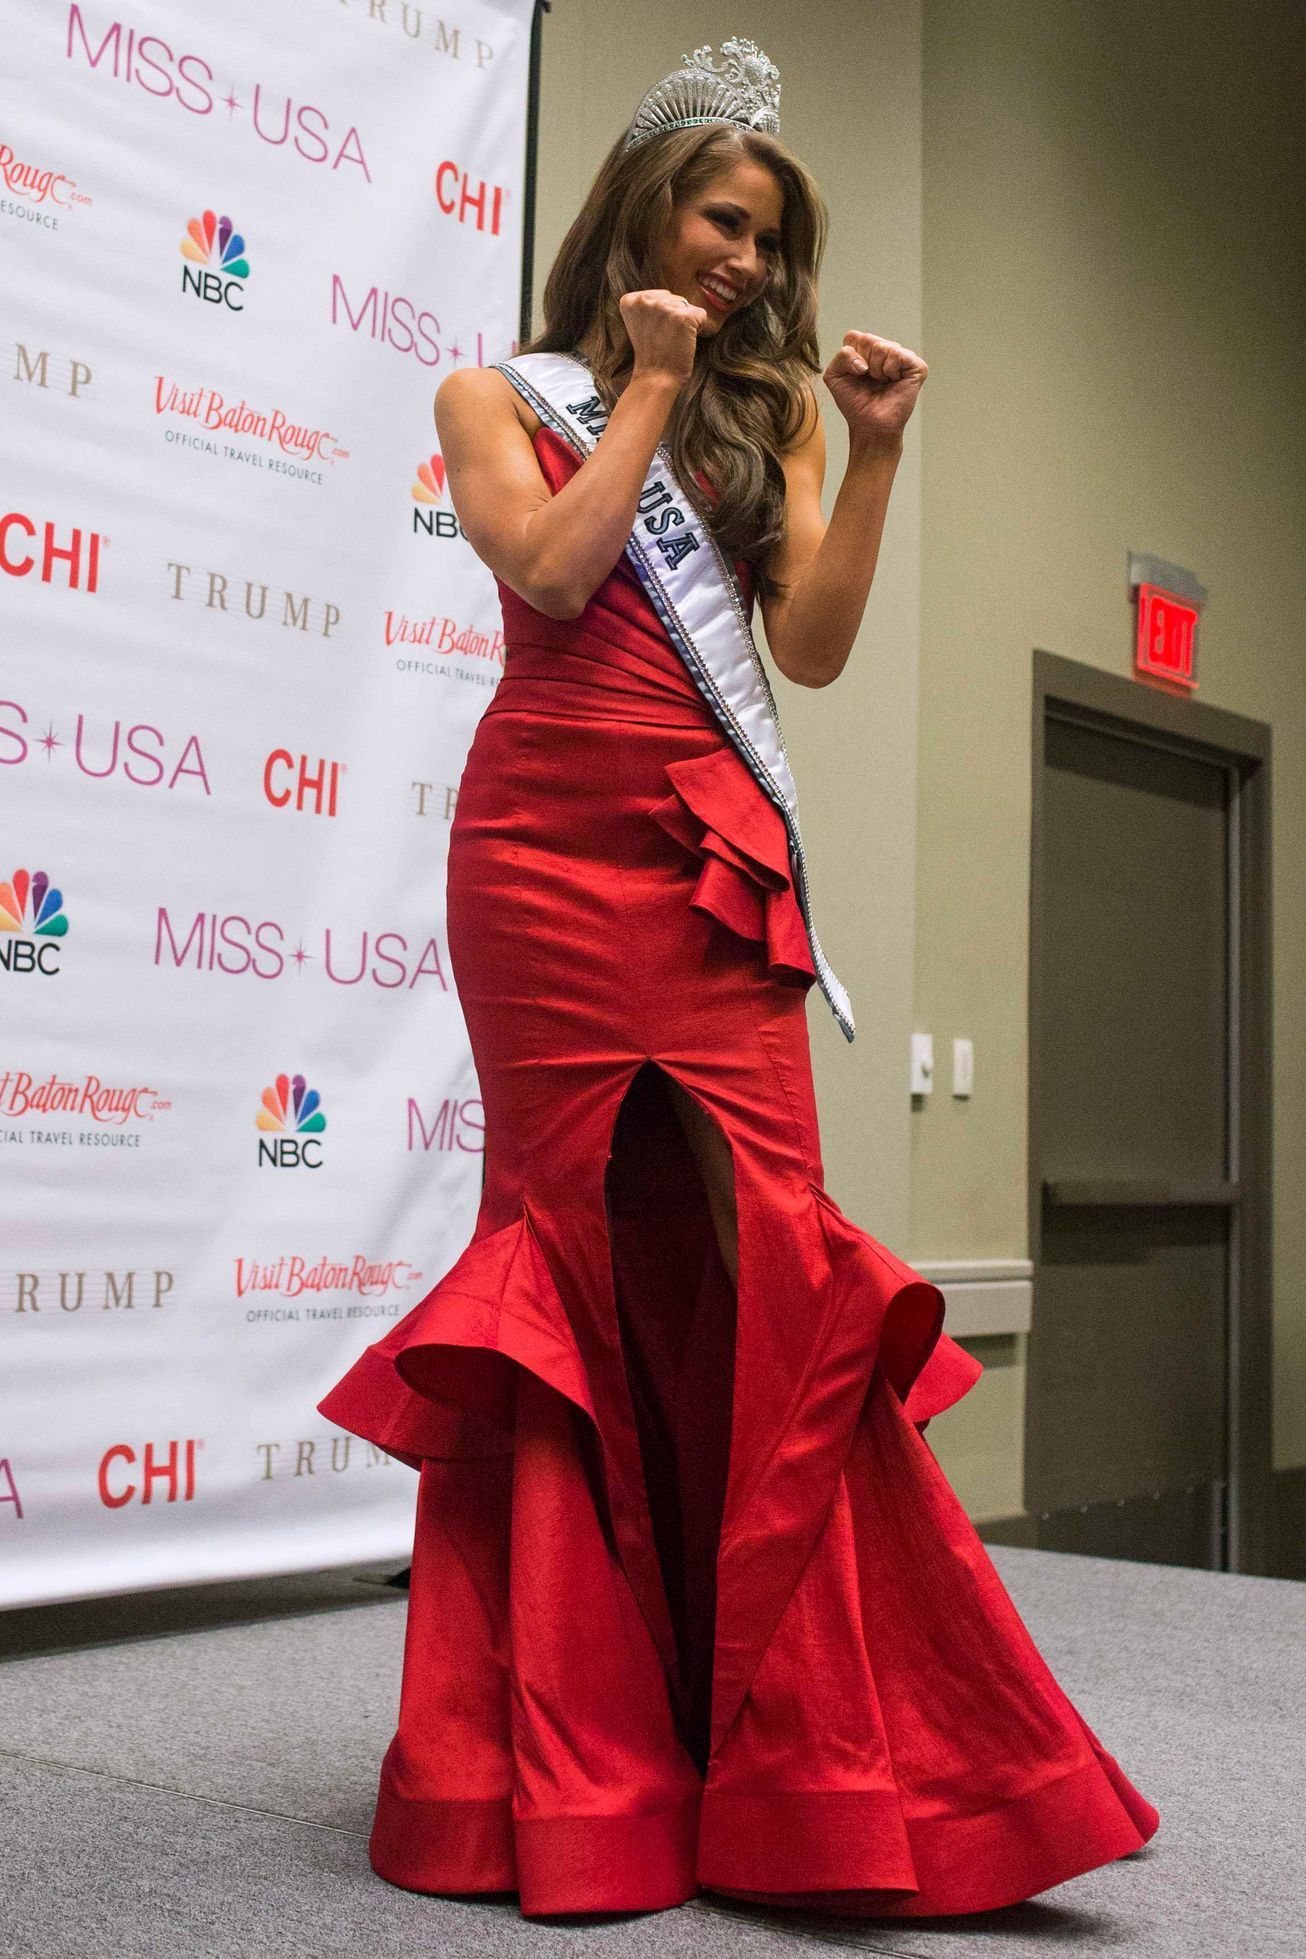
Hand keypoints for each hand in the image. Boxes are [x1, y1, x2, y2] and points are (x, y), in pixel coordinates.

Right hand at [619, 288, 707, 386]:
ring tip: (672, 340)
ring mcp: (664, 308)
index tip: (653, 332)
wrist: (655, 378)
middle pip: (674, 298)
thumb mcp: (640, 323)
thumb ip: (649, 305)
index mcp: (631, 300)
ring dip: (684, 323)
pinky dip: (699, 329)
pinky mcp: (683, 317)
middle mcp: (645, 300)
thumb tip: (671, 295)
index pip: (661, 296)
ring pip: (687, 306)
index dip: (662, 315)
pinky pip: (701, 315)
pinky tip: (684, 341)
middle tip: (664, 338)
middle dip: (674, 316)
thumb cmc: (651, 354)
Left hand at [824, 331, 927, 445]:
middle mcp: (886, 349)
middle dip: (864, 363)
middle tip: (870, 381)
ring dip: (877, 370)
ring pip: (882, 346)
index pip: (854, 336)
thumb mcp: (835, 376)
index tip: (855, 376)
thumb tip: (863, 362)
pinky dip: (890, 370)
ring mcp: (903, 356)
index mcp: (868, 349)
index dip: (850, 358)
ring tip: (882, 383)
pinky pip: (897, 354)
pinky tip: (894, 382)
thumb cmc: (855, 403)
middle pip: (867, 339)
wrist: (869, 426)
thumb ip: (841, 356)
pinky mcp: (917, 366)